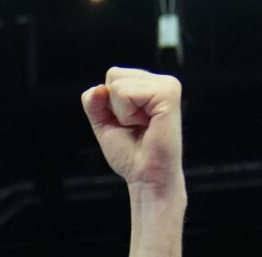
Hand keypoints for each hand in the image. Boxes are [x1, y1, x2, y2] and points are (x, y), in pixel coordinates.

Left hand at [82, 68, 184, 195]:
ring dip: (122, 113)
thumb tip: (99, 88)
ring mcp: (167, 85)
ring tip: (142, 126)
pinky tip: (146, 125)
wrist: (146, 177)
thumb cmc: (130, 154)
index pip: (112, 75)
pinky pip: (127, 93)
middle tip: (134, 126)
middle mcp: (161, 81)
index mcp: (149, 85)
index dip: (109, 104)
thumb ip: (93, 102)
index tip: (127, 123)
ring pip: (118, 85)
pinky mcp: (168, 93)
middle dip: (113, 106)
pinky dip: (127, 114)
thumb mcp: (103, 123)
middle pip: (113, 75)